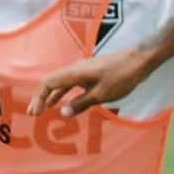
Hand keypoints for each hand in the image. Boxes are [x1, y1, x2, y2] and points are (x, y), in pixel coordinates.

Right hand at [28, 48, 151, 117]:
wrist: (139, 60)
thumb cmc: (122, 76)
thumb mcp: (101, 94)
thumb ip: (81, 103)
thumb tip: (63, 112)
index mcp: (75, 73)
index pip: (49, 83)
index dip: (39, 98)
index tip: (35, 113)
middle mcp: (76, 69)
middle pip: (52, 82)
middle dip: (41, 97)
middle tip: (34, 113)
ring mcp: (84, 70)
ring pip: (62, 82)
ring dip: (52, 96)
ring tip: (45, 109)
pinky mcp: (92, 72)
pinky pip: (72, 83)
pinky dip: (65, 93)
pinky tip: (65, 102)